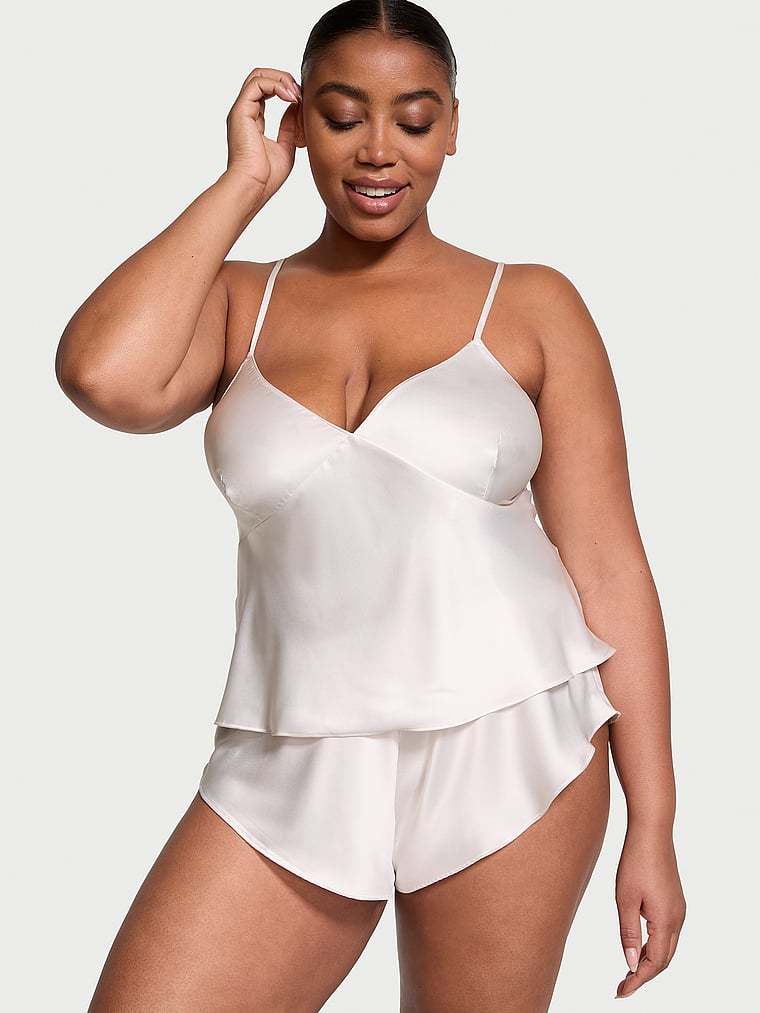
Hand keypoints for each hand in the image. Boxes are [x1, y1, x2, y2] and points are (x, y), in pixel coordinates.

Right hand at [224, 66, 300, 205]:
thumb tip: (296, 107)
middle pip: (261, 78)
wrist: (253, 187)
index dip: (287, 90)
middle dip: (284, 79)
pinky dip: (276, 85)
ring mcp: (241, 111)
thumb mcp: (286, 147)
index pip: (267, 92)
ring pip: (258, 75)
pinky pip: (257, 83)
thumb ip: (290, 126)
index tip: (302, 102)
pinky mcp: (240, 111)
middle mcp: (245, 112)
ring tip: (296, 95)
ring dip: (282, 79)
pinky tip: (290, 98)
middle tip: (301, 94)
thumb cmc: (267, 177)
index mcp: (253, 121)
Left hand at [614, 823, 685, 998]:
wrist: (651, 831)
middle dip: (643, 975)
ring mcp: (678, 909)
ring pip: (666, 947)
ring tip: (627, 970)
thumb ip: (628, 933)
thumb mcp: (625, 899)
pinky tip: (637, 946)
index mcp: (666, 921)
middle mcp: (678, 918)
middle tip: (622, 986)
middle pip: (664, 959)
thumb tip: (630, 964)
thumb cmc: (635, 861)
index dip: (637, 981)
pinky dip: (653, 945)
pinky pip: (667, 933)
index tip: (620, 992)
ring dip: (648, 961)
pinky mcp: (674, 901)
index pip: (654, 963)